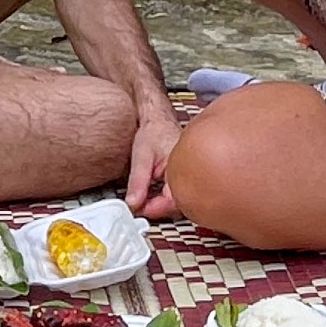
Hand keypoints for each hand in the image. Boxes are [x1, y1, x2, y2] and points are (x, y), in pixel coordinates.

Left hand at [125, 94, 178, 218]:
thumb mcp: (141, 157)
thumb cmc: (154, 131)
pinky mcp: (186, 176)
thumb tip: (133, 204)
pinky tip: (152, 191)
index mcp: (184, 169)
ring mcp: (190, 175)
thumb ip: (138, 182)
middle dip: (156, 207)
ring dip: (160, 203)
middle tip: (138, 203)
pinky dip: (163, 196)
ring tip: (143, 196)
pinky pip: (177, 192)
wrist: (158, 117)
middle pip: (178, 204)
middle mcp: (192, 174)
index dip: (154, 209)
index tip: (137, 208)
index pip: (174, 202)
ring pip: (178, 200)